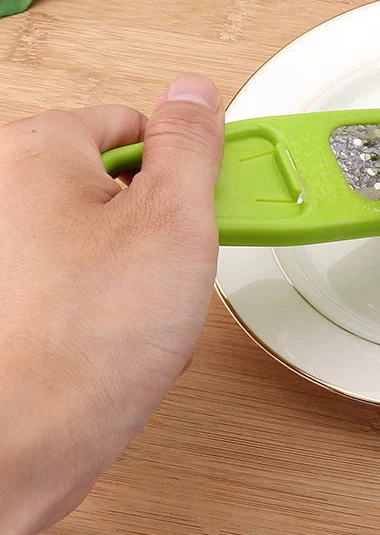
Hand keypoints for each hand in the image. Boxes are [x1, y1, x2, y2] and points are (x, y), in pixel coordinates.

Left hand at [0, 75, 223, 534]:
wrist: (29, 440)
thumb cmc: (86, 337)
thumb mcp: (174, 217)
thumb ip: (190, 144)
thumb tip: (194, 95)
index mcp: (36, 153)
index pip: (133, 123)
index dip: (180, 162)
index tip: (204, 193)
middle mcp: (9, 194)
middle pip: (121, 182)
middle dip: (161, 223)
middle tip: (173, 257)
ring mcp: (12, 249)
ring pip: (110, 237)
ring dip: (144, 268)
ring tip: (147, 304)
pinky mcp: (19, 296)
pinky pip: (89, 278)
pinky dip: (116, 299)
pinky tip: (126, 331)